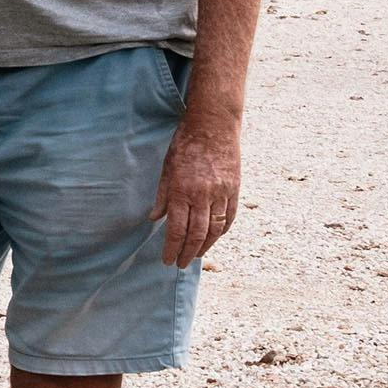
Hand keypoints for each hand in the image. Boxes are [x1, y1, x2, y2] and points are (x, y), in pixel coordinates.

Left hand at [158, 110, 243, 266]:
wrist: (214, 124)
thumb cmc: (186, 144)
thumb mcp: (167, 167)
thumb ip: (162, 195)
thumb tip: (153, 218)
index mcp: (181, 190)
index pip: (176, 229)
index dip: (171, 248)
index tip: (167, 260)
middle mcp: (202, 195)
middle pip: (196, 234)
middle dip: (187, 252)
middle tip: (180, 263)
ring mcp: (221, 193)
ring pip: (215, 229)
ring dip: (205, 246)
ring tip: (196, 254)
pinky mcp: (234, 189)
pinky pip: (230, 217)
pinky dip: (222, 231)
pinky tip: (214, 237)